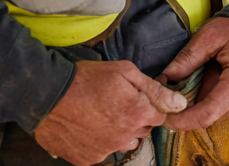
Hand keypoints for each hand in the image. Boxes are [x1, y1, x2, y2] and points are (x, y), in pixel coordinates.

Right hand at [33, 60, 186, 165]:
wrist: (48, 95)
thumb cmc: (88, 77)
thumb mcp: (125, 72)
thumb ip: (155, 89)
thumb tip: (180, 103)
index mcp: (138, 115)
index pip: (160, 115)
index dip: (150, 104)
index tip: (138, 96)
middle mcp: (125, 138)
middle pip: (142, 130)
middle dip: (136, 117)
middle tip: (117, 101)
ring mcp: (105, 152)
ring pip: (123, 142)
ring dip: (119, 131)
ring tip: (102, 112)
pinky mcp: (87, 160)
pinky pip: (103, 151)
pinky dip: (100, 140)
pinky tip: (89, 125)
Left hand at [157, 17, 228, 131]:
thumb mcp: (209, 35)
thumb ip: (187, 59)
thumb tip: (163, 81)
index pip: (207, 114)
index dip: (181, 119)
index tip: (163, 115)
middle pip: (208, 115)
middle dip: (186, 107)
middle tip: (169, 90)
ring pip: (213, 112)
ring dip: (197, 101)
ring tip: (192, 77)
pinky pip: (221, 106)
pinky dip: (207, 97)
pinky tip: (205, 78)